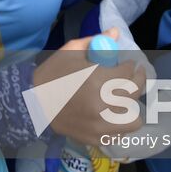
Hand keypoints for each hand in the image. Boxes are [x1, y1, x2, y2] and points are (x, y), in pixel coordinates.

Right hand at [33, 28, 147, 145]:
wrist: (32, 103)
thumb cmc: (52, 74)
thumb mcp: (70, 51)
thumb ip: (95, 41)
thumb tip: (115, 33)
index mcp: (97, 81)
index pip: (128, 73)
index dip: (131, 66)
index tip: (129, 64)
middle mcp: (102, 105)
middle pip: (134, 93)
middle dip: (138, 81)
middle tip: (135, 76)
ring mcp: (100, 125)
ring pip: (133, 119)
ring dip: (132, 107)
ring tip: (125, 99)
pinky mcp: (96, 138)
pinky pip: (120, 133)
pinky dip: (121, 123)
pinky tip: (115, 114)